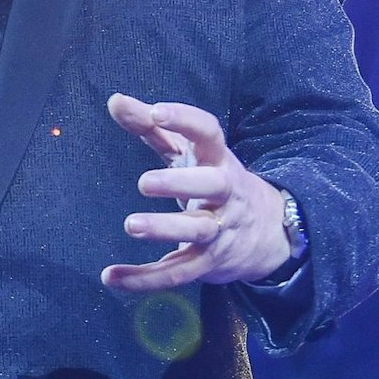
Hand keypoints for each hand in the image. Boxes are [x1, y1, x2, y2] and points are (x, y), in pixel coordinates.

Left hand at [100, 93, 294, 292]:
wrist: (266, 232)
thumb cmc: (212, 179)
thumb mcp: (189, 152)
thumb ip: (151, 126)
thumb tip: (114, 100)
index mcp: (218, 158)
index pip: (209, 133)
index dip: (186, 120)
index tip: (157, 111)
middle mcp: (225, 193)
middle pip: (214, 185)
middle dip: (181, 183)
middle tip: (143, 182)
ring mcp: (220, 230)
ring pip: (198, 231)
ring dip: (165, 230)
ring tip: (131, 225)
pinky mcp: (209, 263)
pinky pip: (178, 273)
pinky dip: (145, 278)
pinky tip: (112, 277)